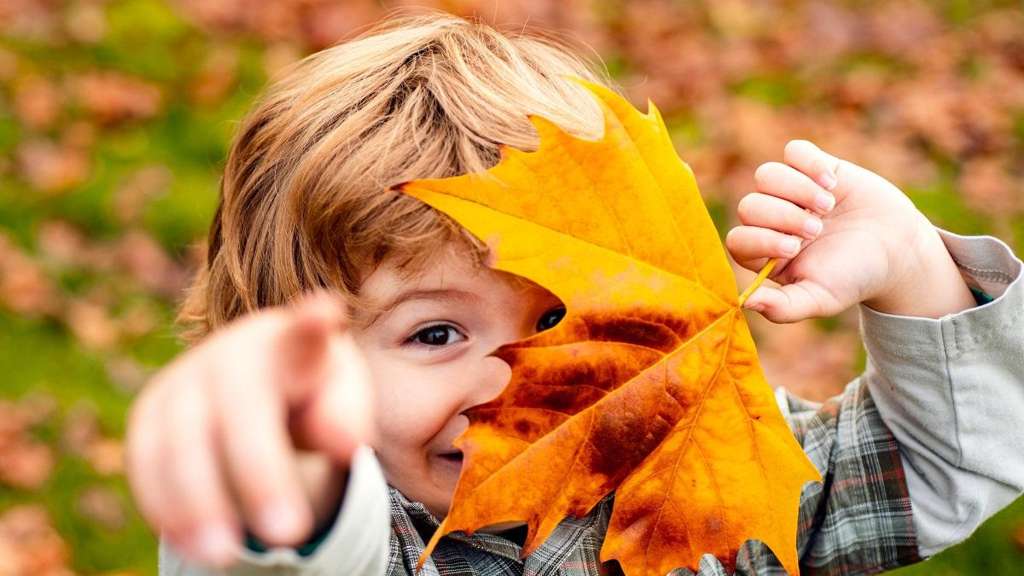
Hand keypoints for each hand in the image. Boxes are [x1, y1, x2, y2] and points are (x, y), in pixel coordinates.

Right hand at [125, 289, 373, 565]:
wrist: (257, 384)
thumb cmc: (312, 393)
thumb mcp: (340, 401)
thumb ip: (347, 416)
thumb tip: (344, 443)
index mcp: (291, 342)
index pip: (304, 329)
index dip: (312, 322)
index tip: (326, 313)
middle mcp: (231, 352)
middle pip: (240, 406)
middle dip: (261, 473)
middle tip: (290, 533)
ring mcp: (183, 381)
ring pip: (180, 440)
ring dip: (200, 503)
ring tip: (227, 556)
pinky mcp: (149, 415)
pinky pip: (146, 462)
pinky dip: (166, 506)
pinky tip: (193, 545)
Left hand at [726, 140, 975, 322]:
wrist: (897, 250)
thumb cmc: (855, 278)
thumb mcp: (821, 299)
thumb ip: (783, 308)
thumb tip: (747, 303)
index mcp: (766, 254)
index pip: (738, 240)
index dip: (761, 239)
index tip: (795, 247)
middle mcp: (772, 221)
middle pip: (749, 205)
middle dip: (782, 216)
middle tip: (816, 229)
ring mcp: (791, 192)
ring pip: (766, 175)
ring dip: (797, 189)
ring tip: (827, 206)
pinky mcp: (814, 167)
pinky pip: (794, 151)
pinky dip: (811, 164)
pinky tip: (833, 183)